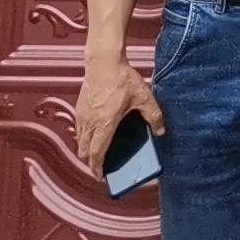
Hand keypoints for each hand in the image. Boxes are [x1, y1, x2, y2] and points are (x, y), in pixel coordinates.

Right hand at [74, 48, 161, 177]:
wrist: (103, 62)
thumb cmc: (123, 79)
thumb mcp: (144, 97)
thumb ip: (154, 115)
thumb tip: (160, 131)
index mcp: (105, 123)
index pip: (97, 153)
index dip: (97, 168)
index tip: (100, 177)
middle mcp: (90, 122)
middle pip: (84, 150)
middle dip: (91, 162)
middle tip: (100, 168)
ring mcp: (82, 115)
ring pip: (79, 141)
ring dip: (86, 150)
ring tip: (97, 154)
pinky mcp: (79, 108)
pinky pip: (78, 129)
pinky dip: (83, 138)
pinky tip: (94, 135)